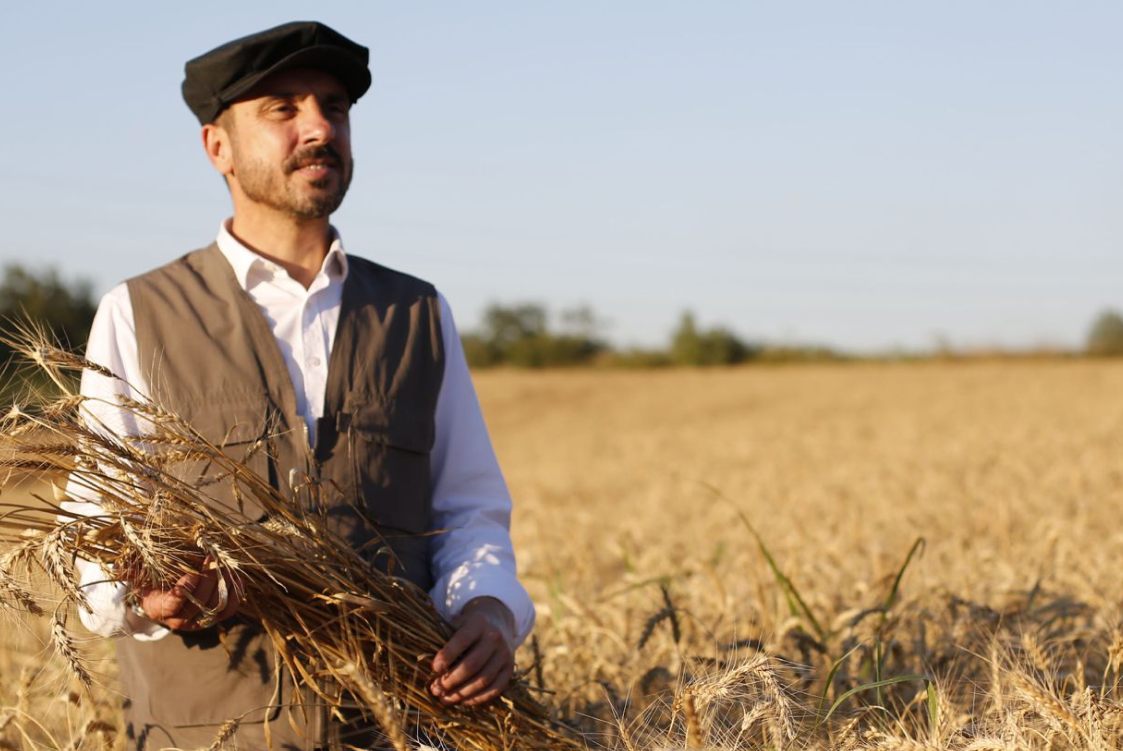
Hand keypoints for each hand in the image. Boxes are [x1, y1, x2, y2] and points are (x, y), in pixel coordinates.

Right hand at [126, 555, 243, 631]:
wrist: (164, 601)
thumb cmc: (152, 584)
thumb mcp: (139, 577)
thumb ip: (129, 572)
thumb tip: (118, 569)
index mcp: (160, 609)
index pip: (175, 603)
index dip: (185, 589)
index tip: (192, 573)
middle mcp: (180, 620)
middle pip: (200, 603)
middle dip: (208, 580)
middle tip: (213, 560)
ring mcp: (199, 620)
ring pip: (217, 607)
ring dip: (224, 585)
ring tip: (225, 565)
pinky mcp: (214, 617)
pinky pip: (229, 610)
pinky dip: (235, 594)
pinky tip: (236, 577)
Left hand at [430, 597, 516, 706]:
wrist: (497, 621)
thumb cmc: (468, 626)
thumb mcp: (458, 623)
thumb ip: (445, 640)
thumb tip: (429, 668)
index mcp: (479, 623)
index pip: (462, 640)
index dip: (447, 656)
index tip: (434, 669)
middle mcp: (495, 637)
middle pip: (473, 664)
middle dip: (451, 680)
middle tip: (435, 689)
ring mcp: (505, 654)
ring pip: (483, 679)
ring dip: (462, 693)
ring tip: (445, 698)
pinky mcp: (509, 668)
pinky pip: (495, 689)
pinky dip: (478, 698)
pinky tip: (463, 701)